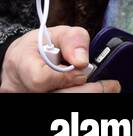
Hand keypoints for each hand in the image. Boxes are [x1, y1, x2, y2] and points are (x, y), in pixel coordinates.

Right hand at [0, 27, 119, 92]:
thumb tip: (82, 60)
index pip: (41, 79)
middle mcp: (20, 87)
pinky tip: (89, 90)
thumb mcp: (59, 33)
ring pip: (61, 101)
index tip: (82, 70)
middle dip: (88, 91)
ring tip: (103, 87)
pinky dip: (78, 96)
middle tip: (109, 85)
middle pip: (56, 97)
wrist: (23, 59)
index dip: (66, 77)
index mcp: (21, 64)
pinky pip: (61, 101)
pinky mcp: (35, 103)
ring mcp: (26, 97)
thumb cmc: (41, 45)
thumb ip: (74, 39)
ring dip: (85, 94)